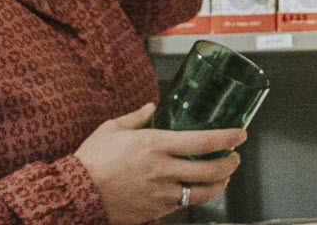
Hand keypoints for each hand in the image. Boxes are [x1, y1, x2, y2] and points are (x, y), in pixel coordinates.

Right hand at [77, 104, 246, 223]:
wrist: (77, 193)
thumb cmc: (92, 159)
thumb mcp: (112, 129)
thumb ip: (136, 116)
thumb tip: (152, 105)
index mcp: (154, 145)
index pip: (202, 142)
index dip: (226, 138)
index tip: (240, 135)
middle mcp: (163, 170)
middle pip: (211, 170)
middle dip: (230, 164)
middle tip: (234, 158)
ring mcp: (161, 193)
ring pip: (203, 193)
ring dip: (220, 184)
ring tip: (223, 177)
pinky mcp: (156, 210)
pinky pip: (184, 205)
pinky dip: (196, 197)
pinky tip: (197, 190)